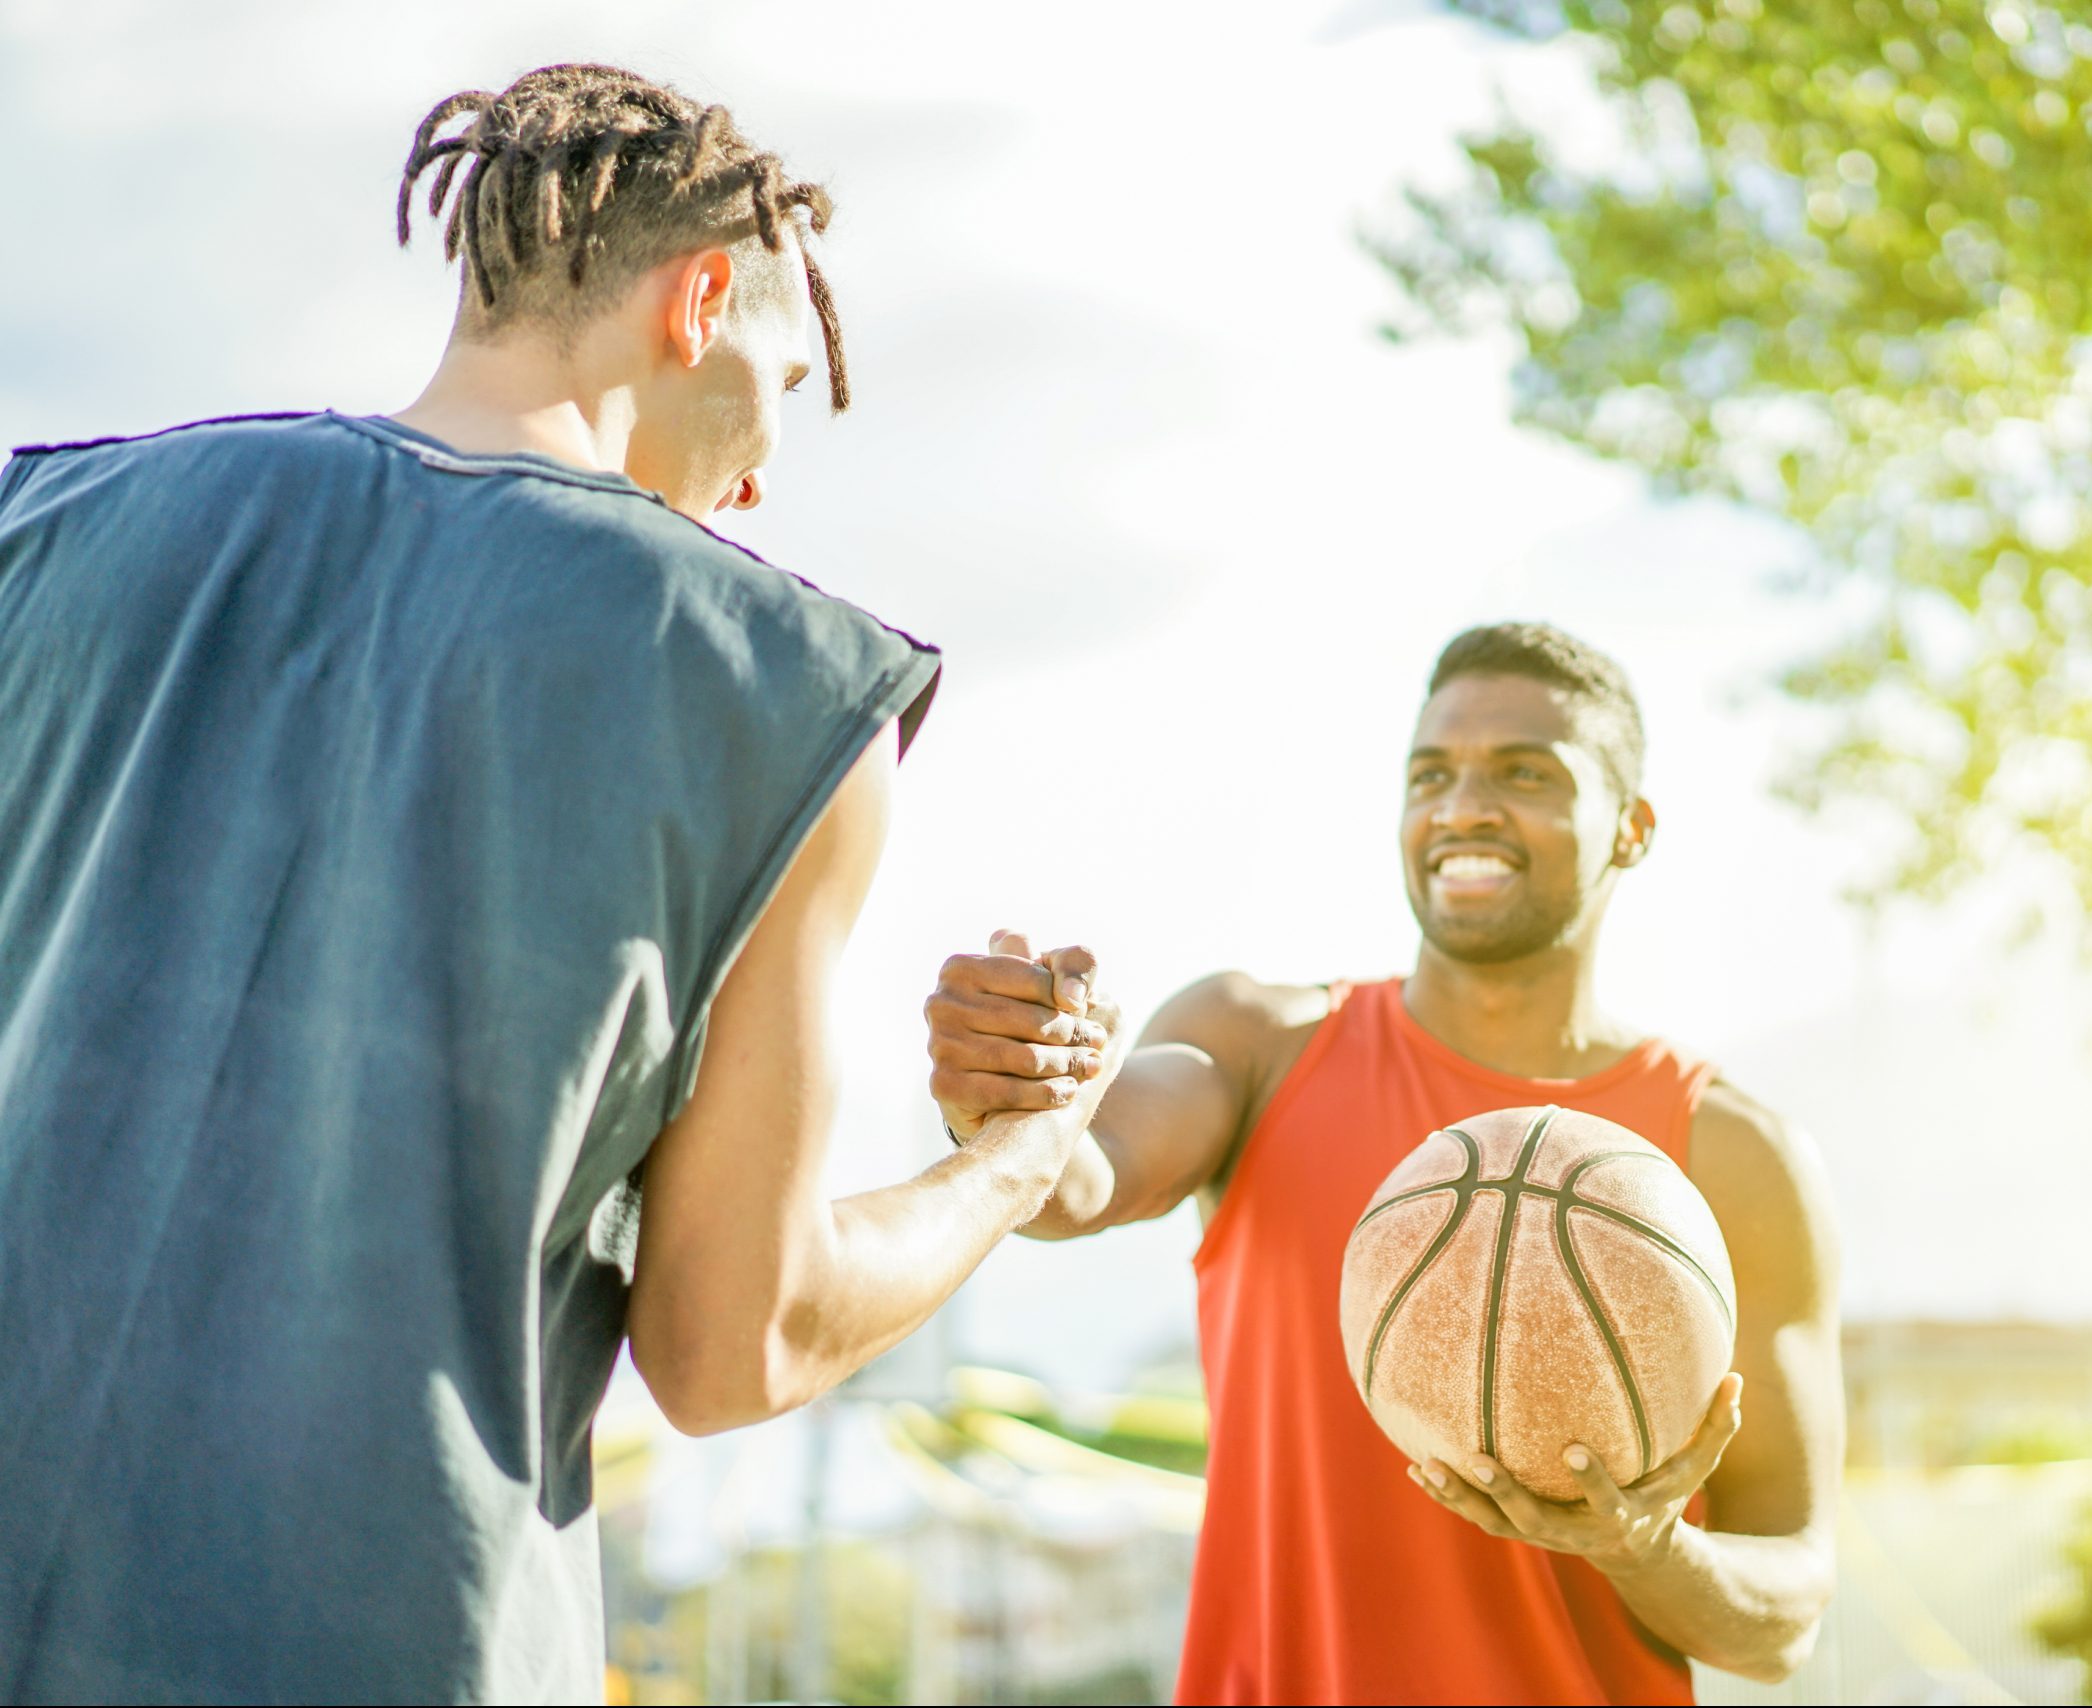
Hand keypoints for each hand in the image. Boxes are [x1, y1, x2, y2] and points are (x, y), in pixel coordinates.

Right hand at [925, 930, 1123, 1140]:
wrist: (985, 1071)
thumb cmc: (1024, 1012)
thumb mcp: (1049, 977)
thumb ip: (1073, 964)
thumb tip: (1071, 998)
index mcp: (961, 968)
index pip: (1034, 978)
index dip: (1066, 997)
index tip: (1088, 1011)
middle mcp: (941, 1003)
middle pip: (1028, 1020)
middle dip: (1072, 1034)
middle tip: (1098, 1043)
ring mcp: (938, 1044)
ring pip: (1023, 1058)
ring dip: (1066, 1065)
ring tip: (1090, 1066)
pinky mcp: (944, 1084)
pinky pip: (1007, 1092)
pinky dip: (1045, 1093)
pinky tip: (1068, 1091)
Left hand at [1409, 1373, 1744, 1578]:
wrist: (1638, 1553)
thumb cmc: (1668, 1496)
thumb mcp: (1696, 1468)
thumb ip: (1716, 1427)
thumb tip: (1738, 1377)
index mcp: (1621, 1515)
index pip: (1607, 1499)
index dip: (1591, 1479)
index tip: (1573, 1449)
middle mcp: (1579, 1532)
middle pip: (1535, 1520)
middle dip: (1503, 1491)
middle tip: (1473, 1455)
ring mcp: (1546, 1535)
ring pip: (1496, 1524)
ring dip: (1461, 1497)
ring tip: (1426, 1466)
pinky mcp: (1521, 1530)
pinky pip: (1479, 1516)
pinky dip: (1449, 1496)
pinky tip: (1416, 1469)